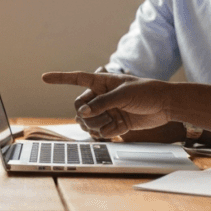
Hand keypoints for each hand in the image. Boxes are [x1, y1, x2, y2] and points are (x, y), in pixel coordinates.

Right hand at [42, 71, 171, 138]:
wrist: (166, 105)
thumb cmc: (148, 92)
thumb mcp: (124, 94)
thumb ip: (102, 103)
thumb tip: (83, 113)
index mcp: (103, 82)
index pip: (77, 78)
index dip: (60, 78)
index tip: (44, 78)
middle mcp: (103, 97)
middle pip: (80, 107)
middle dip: (86, 114)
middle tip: (97, 117)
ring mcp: (108, 110)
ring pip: (88, 121)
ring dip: (95, 125)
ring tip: (110, 123)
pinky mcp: (115, 123)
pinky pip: (100, 131)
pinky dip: (104, 132)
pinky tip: (115, 130)